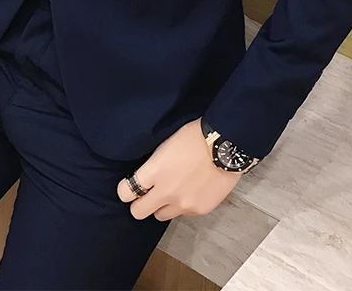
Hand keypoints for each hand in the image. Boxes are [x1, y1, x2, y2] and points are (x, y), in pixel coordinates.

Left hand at [116, 118, 242, 220]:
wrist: (227, 145)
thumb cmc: (195, 137)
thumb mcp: (166, 144)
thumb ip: (154, 165)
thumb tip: (147, 175)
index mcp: (155, 171)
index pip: (126, 192)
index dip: (124, 190)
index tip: (127, 187)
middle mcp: (166, 191)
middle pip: (138, 212)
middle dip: (139, 204)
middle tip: (145, 196)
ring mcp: (183, 204)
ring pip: (160, 216)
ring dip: (161, 206)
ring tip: (171, 193)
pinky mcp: (199, 210)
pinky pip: (183, 214)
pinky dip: (183, 206)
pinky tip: (190, 191)